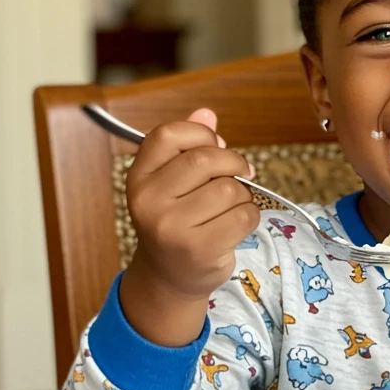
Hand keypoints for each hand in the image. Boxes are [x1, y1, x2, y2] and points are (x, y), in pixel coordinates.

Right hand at [121, 108, 258, 344]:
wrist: (169, 277)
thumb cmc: (177, 221)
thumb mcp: (173, 182)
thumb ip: (190, 146)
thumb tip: (206, 113)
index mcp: (139, 177)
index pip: (169, 134)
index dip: (201, 134)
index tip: (215, 146)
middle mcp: (148, 201)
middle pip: (206, 159)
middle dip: (233, 163)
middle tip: (240, 173)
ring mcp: (171, 227)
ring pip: (230, 189)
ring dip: (243, 195)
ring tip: (230, 208)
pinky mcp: (199, 249)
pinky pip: (244, 215)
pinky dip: (250, 217)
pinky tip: (234, 226)